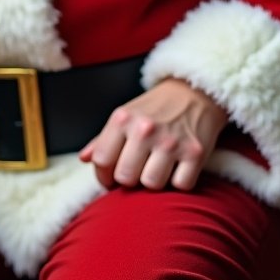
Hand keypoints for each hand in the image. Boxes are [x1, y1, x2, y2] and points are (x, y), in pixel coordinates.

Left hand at [79, 78, 227, 191]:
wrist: (192, 93)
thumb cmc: (153, 109)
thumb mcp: (124, 116)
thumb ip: (102, 139)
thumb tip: (84, 159)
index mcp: (122, 119)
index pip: (101, 160)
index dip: (103, 175)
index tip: (110, 177)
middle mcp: (145, 129)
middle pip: (125, 177)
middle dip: (128, 180)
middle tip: (135, 172)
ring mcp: (171, 142)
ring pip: (151, 184)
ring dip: (152, 182)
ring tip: (155, 169)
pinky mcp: (195, 154)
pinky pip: (180, 186)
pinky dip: (178, 183)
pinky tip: (176, 168)